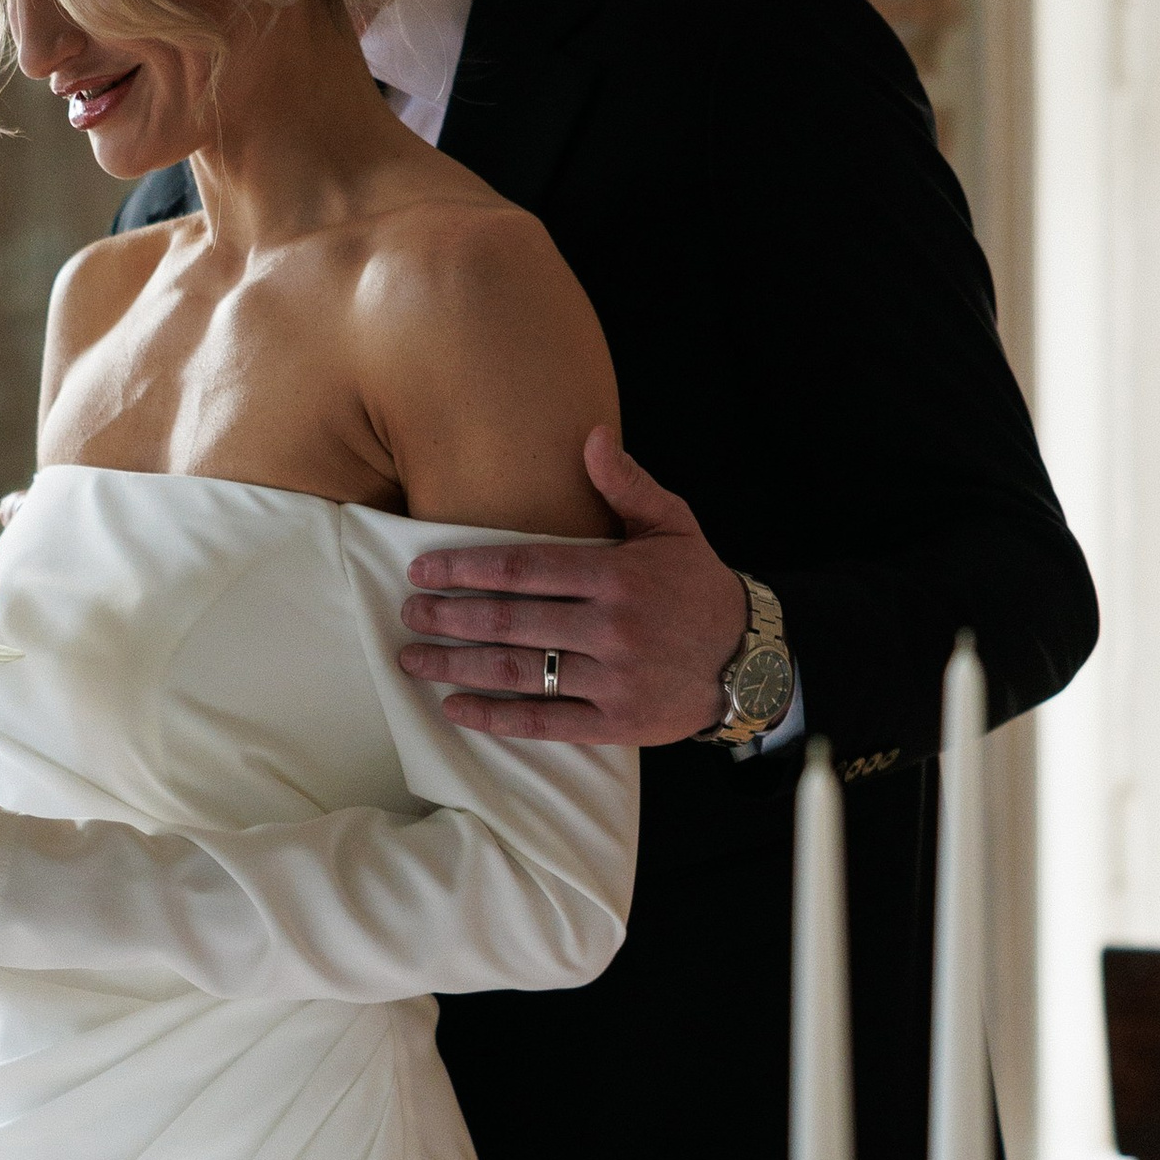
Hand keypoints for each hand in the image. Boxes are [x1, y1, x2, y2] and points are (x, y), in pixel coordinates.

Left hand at [397, 426, 751, 744]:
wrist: (751, 659)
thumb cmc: (700, 586)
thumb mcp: (673, 524)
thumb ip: (627, 484)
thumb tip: (591, 436)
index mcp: (616, 575)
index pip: (523, 569)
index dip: (466, 568)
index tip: (422, 569)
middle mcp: (610, 628)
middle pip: (509, 621)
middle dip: (449, 617)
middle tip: (408, 614)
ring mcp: (611, 679)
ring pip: (518, 672)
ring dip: (456, 666)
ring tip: (413, 658)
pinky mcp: (614, 723)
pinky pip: (545, 722)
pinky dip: (496, 717)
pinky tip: (455, 708)